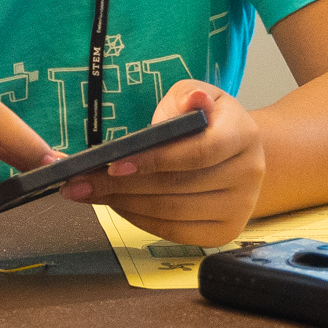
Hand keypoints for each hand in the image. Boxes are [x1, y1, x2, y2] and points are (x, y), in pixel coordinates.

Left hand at [62, 83, 263, 245]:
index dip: (153, 160)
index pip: (197, 152)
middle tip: (78, 182)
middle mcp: (248, 175)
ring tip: (86, 192)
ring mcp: (239, 208)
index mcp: (243, 135)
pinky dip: (139, 219)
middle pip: (178, 187)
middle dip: (121, 185)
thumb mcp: (195, 95)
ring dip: (122, 204)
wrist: (234, 153)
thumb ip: (186, 96)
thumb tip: (192, 100)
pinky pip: (174, 232)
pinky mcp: (223, 232)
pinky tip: (115, 204)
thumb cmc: (206, 120)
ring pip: (171, 212)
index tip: (112, 164)